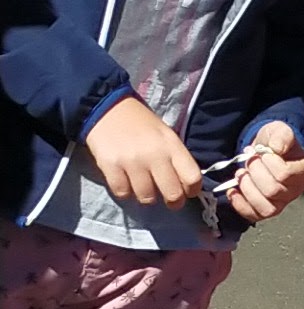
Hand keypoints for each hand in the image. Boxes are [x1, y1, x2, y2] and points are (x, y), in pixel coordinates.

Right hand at [82, 92, 201, 208]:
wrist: (105, 107)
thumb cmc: (140, 123)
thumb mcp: (165, 135)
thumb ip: (176, 159)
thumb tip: (184, 187)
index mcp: (171, 145)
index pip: (193, 178)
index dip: (192, 190)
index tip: (186, 191)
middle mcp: (154, 154)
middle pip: (173, 194)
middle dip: (172, 201)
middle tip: (166, 196)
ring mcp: (132, 161)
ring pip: (147, 198)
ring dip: (146, 195)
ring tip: (142, 184)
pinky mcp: (111, 166)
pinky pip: (123, 193)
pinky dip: (125, 191)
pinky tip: (125, 180)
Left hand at [228, 120, 303, 221]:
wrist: (266, 150)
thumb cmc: (275, 143)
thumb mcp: (279, 131)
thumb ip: (282, 135)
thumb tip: (276, 147)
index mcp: (301, 172)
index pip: (284, 174)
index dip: (269, 162)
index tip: (262, 152)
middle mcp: (293, 191)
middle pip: (272, 191)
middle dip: (255, 172)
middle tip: (250, 160)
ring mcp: (279, 203)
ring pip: (265, 207)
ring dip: (247, 188)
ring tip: (241, 174)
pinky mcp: (265, 210)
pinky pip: (254, 215)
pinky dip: (240, 204)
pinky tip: (232, 190)